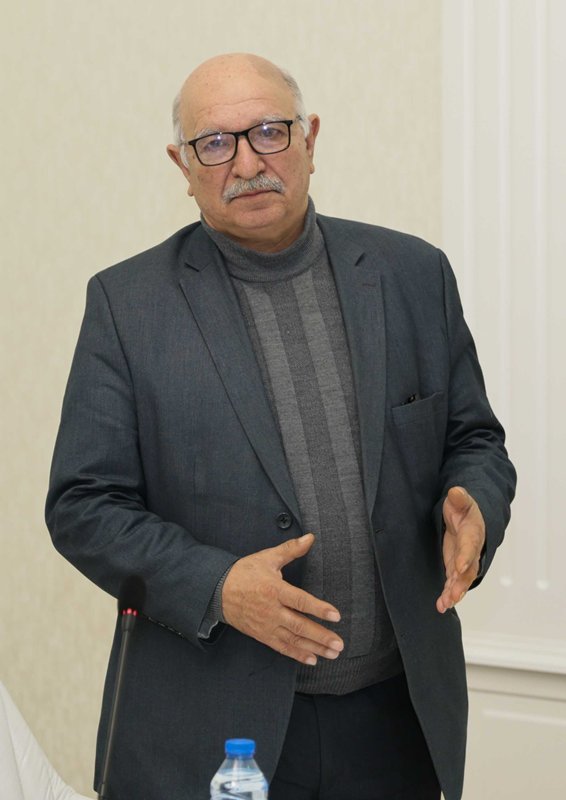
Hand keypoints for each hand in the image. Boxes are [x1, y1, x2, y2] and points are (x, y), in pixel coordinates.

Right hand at [221, 533, 343, 665]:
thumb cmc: (244, 572)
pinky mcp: (262, 635)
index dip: (319, 609)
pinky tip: (312, 660)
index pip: (300, 601)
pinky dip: (297, 655)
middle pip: (299, 626)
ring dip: (314, 648)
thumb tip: (310, 538)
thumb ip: (291, 549)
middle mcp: (271, 610)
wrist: (217, 591)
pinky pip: (281, 647)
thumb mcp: (268, 557)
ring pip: (293, 640)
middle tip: (339, 644)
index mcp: (274, 590)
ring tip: (332, 654)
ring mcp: (266, 625)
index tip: (336, 615)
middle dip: (321, 636)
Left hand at [436, 487, 484, 613]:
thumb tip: (456, 491)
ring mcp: (463, 561)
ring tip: (445, 604)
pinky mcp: (455, 567)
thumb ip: (459, 498)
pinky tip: (441, 606)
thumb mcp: (461, 500)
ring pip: (461, 580)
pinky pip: (454, 583)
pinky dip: (449, 594)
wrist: (470, 518)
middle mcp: (471, 551)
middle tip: (453, 595)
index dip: (465, 556)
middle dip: (461, 583)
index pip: (469, 546)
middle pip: (468, 569)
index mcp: (473, 533)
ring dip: (454, 593)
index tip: (460, 567)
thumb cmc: (464, 509)